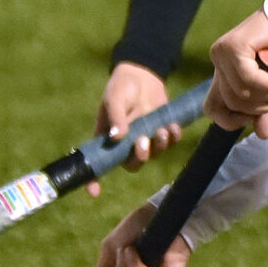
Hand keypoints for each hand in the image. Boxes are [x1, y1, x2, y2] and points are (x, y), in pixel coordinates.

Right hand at [90, 63, 176, 191]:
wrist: (142, 73)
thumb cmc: (121, 86)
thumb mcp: (114, 98)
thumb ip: (116, 117)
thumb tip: (116, 137)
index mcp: (108, 139)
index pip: (99, 164)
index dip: (94, 181)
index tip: (95, 193)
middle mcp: (126, 143)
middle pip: (132, 164)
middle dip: (140, 157)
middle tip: (143, 141)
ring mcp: (145, 138)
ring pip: (153, 155)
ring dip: (159, 147)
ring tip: (161, 130)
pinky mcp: (161, 130)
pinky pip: (169, 143)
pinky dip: (172, 138)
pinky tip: (173, 127)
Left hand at [208, 10, 267, 137]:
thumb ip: (264, 106)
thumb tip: (262, 135)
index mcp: (222, 69)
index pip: (211, 108)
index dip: (231, 120)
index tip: (255, 115)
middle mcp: (217, 59)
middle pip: (232, 103)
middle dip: (260, 104)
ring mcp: (222, 52)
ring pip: (242, 93)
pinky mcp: (234, 47)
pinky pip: (250, 80)